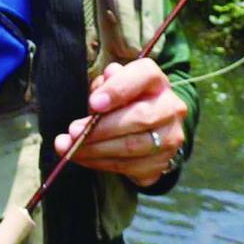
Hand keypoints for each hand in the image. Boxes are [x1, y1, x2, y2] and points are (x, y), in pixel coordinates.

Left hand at [54, 58, 187, 186]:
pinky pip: (130, 166)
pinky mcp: (163, 162)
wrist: (144, 125)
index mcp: (155, 79)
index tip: (93, 103)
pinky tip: (84, 158)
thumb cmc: (121, 97)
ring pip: (133, 146)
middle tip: (74, 132)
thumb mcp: (110, 83)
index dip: (118, 91)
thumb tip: (98, 95)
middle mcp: (170, 106)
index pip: (143, 76)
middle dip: (102, 128)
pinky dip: (102, 163)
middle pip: (139, 118)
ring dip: (97, 149)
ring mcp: (170, 136)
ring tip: (72, 148)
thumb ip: (104, 84)